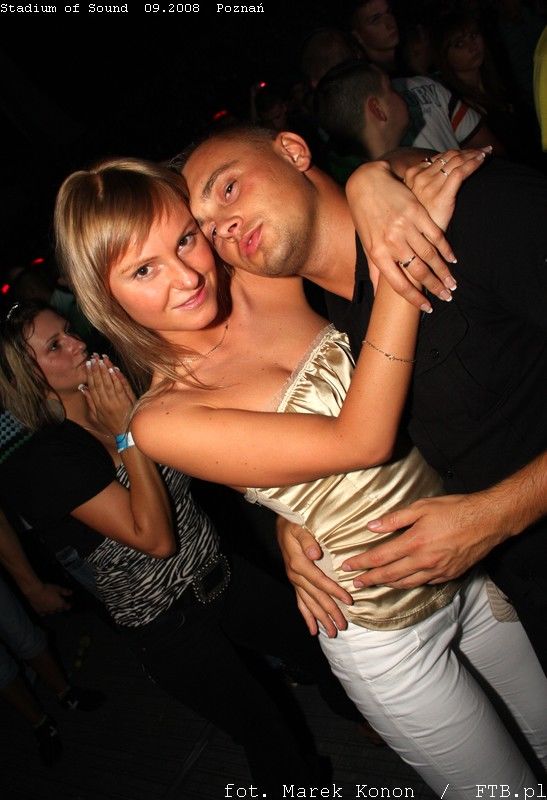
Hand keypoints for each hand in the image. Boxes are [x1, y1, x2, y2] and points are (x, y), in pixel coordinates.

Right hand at [25, 582, 71, 614]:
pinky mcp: (39, 611)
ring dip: (53, 610)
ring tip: (53, 606)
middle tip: (60, 604)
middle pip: (59, 610)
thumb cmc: (47, 589)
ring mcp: (46, 611)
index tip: (69, 604)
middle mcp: (54, 609)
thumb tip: (71, 593)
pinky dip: (45, 611)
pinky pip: (44, 613)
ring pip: (52, 612)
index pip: (66, 607)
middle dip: (61, 607)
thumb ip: (65, 591)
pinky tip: (44, 609)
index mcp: (60, 604)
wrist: (35, 591)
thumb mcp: (58, 588)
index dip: (68, 605)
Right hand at [82, 355, 135, 434]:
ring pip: (108, 384)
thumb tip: (82, 388)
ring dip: (105, 371)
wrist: (126, 433)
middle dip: (96, 369)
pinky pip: (119, 388)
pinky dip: (116, 378)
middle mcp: (105, 403)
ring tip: (102, 359)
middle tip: (94, 357)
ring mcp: (115, 402)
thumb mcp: (97, 415)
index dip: (89, 374)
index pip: (92, 386)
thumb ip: (90, 401)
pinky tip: (113, 369)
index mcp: (98, 405)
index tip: (88, 364)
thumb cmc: (112, 423)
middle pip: (99, 383)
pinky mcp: (125, 401)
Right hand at [276, 517, 351, 637]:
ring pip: (308, 603)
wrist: (283, 524)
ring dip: (320, 618)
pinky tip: (312, 629)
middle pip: (315, 596)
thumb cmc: (294, 523)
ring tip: (331, 633)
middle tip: (342, 626)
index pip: (320, 581)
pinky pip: (300, 602)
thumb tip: (315, 554)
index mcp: (299, 563)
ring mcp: (295, 580)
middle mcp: (295, 575)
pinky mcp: (295, 581)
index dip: (334, 591)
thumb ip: (308, 540)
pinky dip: (307, 616)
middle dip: (329, 612)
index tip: (348, 600)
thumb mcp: (300, 526)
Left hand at [341, 493, 506, 588]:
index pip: (380, 557)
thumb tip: (372, 526)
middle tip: (355, 583)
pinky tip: (402, 582)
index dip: (361, 563)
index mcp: (414, 542)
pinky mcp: (448, 575)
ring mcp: (437, 571)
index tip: (347, 567)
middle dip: (370, 579)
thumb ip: (395, 519)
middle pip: (390, 575)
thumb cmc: (455, 509)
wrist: (488, 521)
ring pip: (406, 583)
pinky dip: (408, 584)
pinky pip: (423, 583)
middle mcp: (424, 561)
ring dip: (387, 585)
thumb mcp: (422, 507)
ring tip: (374, 585)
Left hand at [346, 159, 456, 311]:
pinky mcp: (417, 211)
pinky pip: (435, 235)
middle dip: (435, 287)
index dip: (415, 299)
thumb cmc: (365, 217)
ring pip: (429, 255)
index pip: (398, 284)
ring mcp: (405, 226)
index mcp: (377, 253)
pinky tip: (452, 259)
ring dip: (443, 271)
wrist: (367, 184)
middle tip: (448, 297)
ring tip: (452, 283)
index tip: (428, 308)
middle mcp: (391, 242)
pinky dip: (445, 249)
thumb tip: (377, 293)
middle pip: (418, 271)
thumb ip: (375, 269)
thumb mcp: (367, 244)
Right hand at [404, 147, 490, 230]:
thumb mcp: (417, 202)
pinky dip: (473, 163)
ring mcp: (429, 186)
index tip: (469, 153)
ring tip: (486, 152)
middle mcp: (419, 178)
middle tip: (483, 150)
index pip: (438, 158)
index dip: (456, 153)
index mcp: (411, 177)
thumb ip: (425, 187)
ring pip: (455, 161)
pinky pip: (460, 173)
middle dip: (467, 152)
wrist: (417, 244)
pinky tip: (483, 159)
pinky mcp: (441, 196)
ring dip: (473, 154)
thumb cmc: (419, 225)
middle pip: (448, 157)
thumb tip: (441, 176)